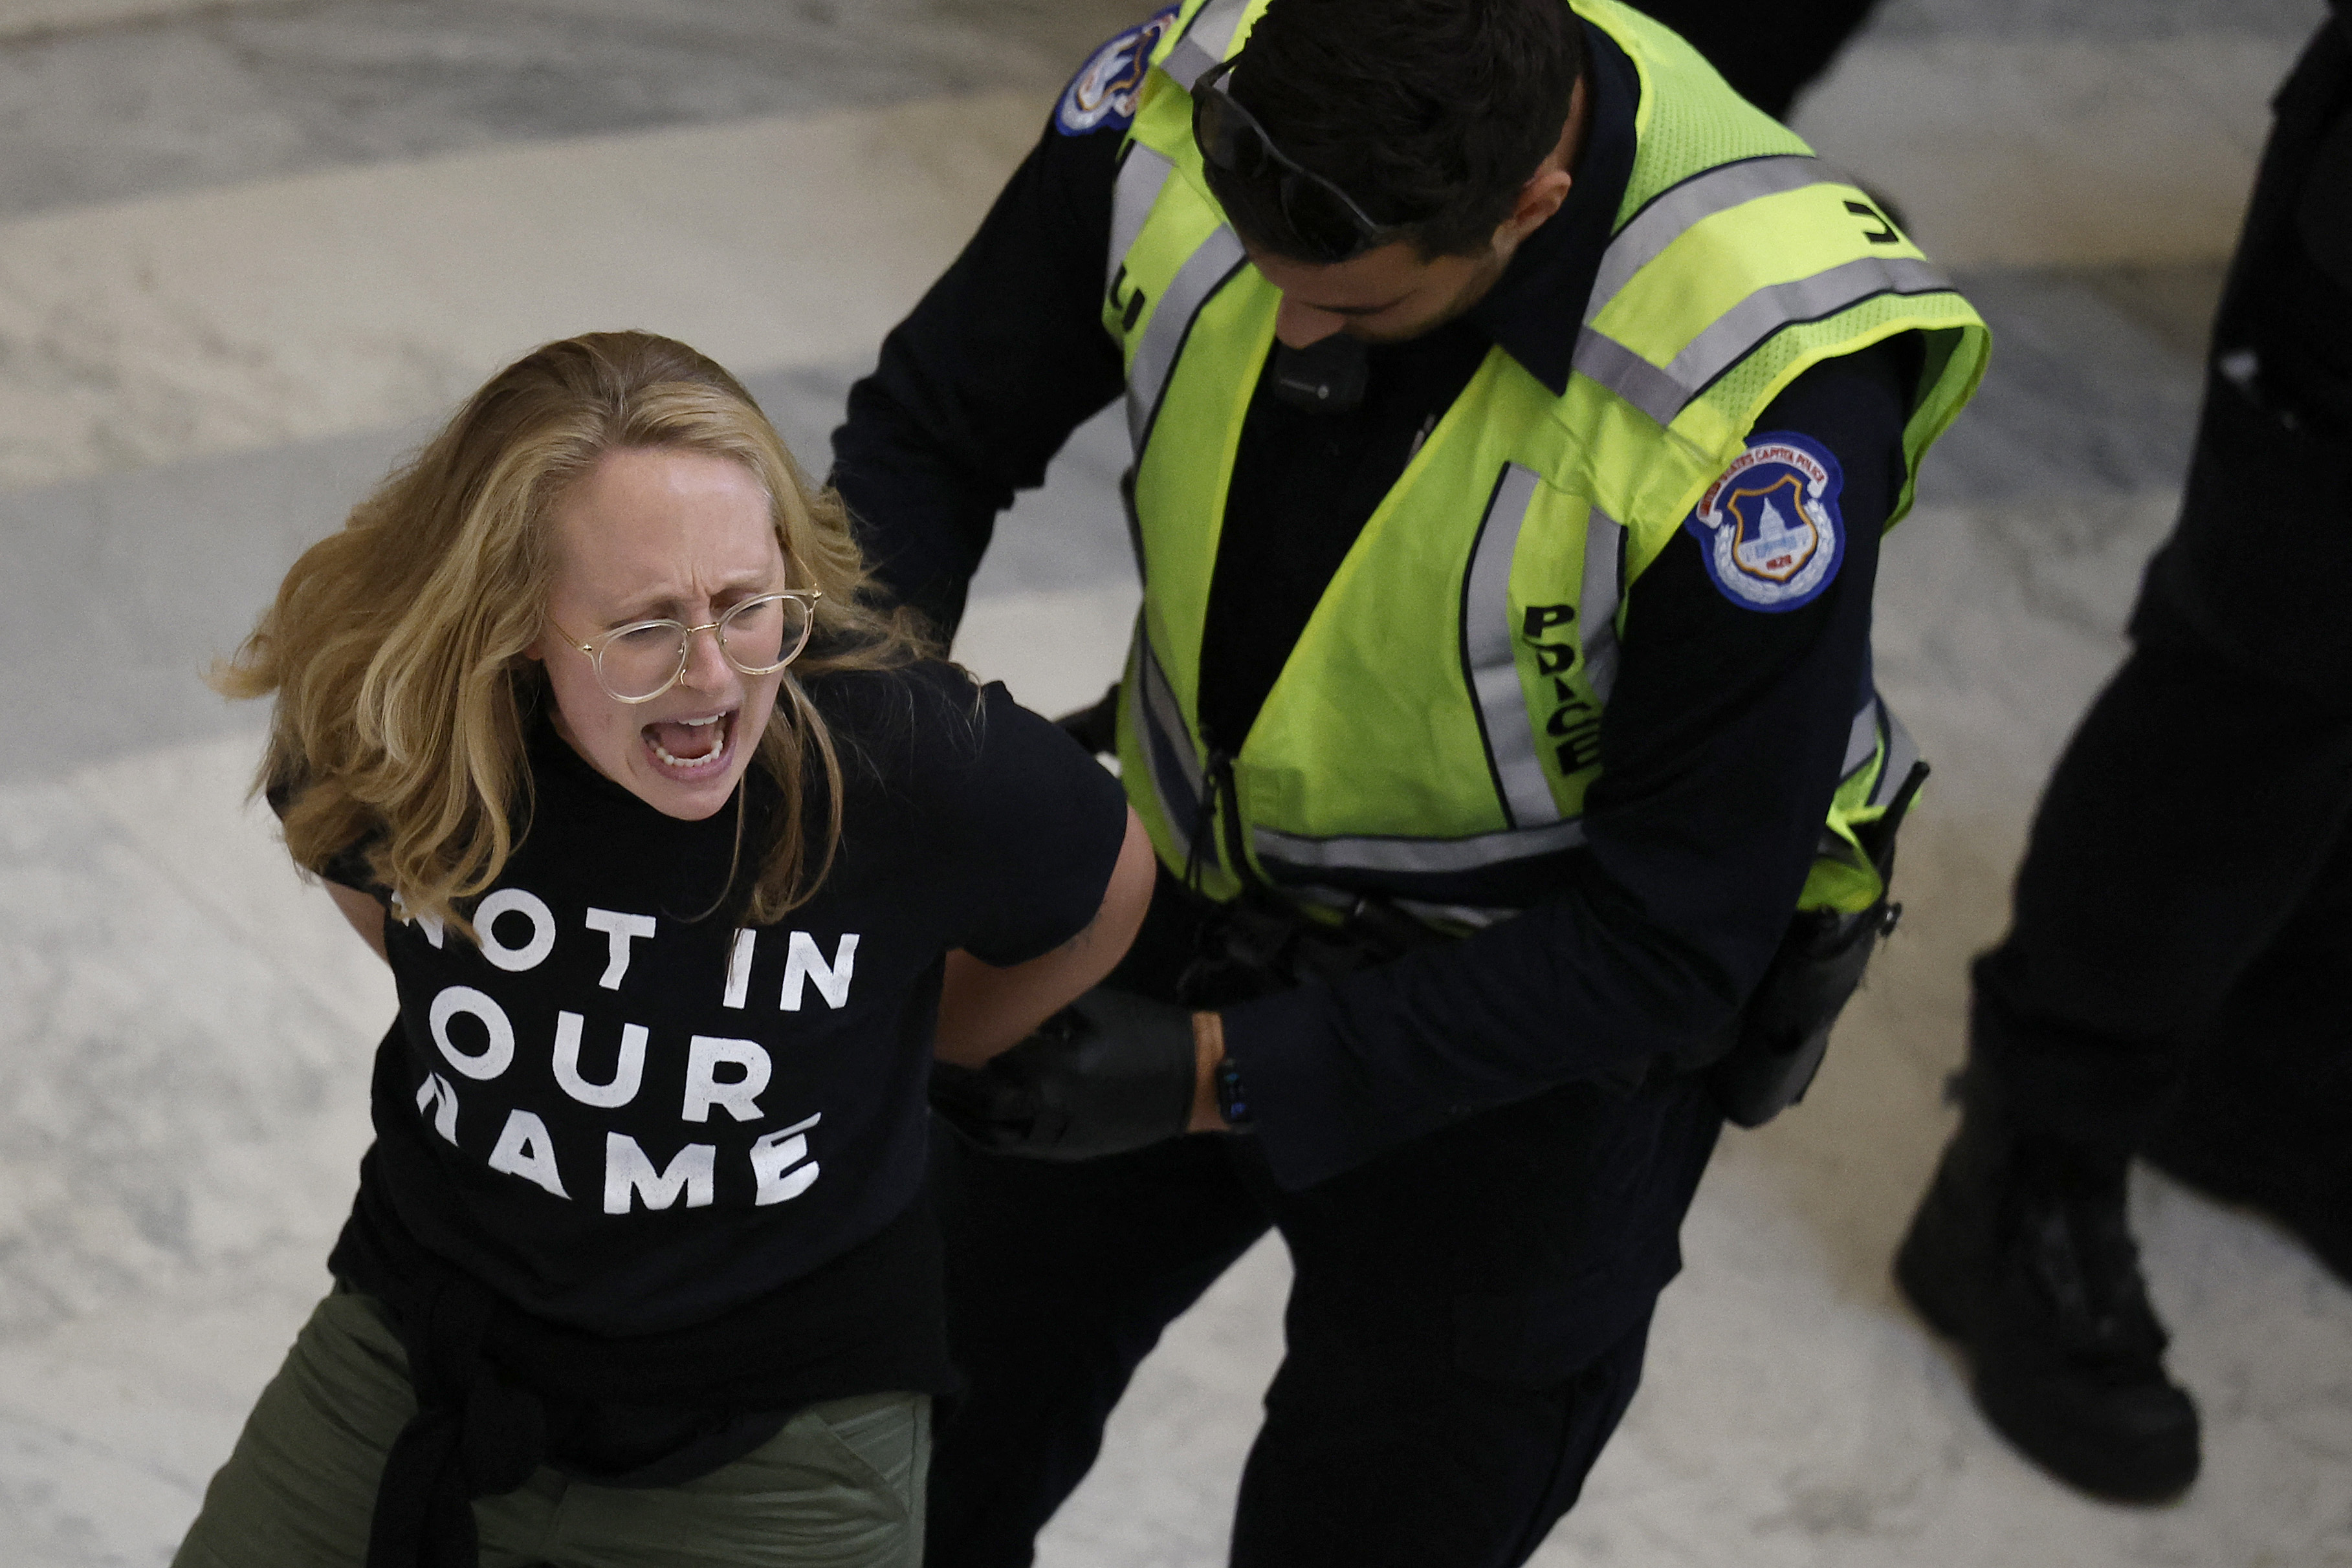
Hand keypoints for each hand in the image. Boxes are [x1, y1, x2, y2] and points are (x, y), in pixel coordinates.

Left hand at [930, 987, 1207, 1159]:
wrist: (1192, 1080)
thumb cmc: (1144, 1030)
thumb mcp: (1093, 1004)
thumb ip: (1041, 1001)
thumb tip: (992, 984)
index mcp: (1053, 1066)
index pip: (983, 1060)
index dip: (949, 1048)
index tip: (925, 1029)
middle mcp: (1047, 1109)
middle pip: (977, 1101)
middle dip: (943, 1084)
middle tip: (917, 1061)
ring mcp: (1056, 1137)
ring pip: (988, 1133)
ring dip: (955, 1113)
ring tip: (930, 1090)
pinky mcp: (1065, 1151)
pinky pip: (1011, 1147)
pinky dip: (980, 1132)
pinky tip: (964, 1114)